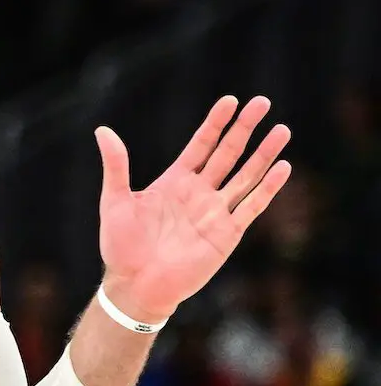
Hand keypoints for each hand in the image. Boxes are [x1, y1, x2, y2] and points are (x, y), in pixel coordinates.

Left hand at [94, 95, 290, 321]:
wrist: (135, 285)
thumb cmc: (121, 245)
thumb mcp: (115, 200)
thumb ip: (116, 165)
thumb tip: (102, 130)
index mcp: (174, 181)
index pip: (201, 145)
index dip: (215, 123)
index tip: (230, 100)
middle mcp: (199, 193)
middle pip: (228, 153)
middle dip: (244, 128)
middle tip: (262, 102)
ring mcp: (215, 212)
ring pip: (245, 176)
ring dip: (263, 154)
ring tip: (282, 130)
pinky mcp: (226, 234)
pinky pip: (251, 206)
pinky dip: (267, 188)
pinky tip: (283, 168)